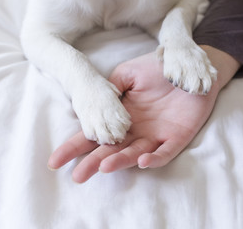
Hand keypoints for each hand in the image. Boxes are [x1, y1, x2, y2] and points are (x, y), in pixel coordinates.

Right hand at [48, 52, 223, 182]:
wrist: (187, 65)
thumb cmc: (157, 68)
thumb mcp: (128, 73)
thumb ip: (110, 87)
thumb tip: (90, 103)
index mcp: (120, 116)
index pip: (94, 134)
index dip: (75, 146)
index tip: (55, 160)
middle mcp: (134, 130)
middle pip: (110, 150)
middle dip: (93, 163)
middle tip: (77, 176)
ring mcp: (155, 135)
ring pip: (134, 154)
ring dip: (120, 161)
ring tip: (103, 166)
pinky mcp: (176, 138)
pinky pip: (165, 152)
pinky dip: (154, 158)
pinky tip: (142, 160)